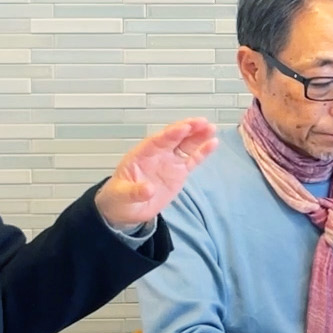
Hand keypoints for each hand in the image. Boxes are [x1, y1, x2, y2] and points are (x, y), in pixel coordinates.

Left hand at [94, 118, 219, 229]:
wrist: (126, 209)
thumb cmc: (119, 198)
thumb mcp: (121, 196)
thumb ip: (135, 191)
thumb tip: (148, 189)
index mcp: (141, 155)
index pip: (157, 141)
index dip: (171, 134)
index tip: (184, 128)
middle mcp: (157, 154)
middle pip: (174, 138)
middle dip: (188, 129)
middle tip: (202, 122)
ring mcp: (169, 162)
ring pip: (185, 145)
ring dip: (198, 136)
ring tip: (211, 128)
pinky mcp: (179, 172)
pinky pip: (192, 159)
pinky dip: (203, 151)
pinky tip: (213, 143)